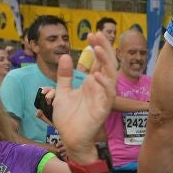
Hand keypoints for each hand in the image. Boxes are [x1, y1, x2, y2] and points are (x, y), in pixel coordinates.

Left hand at [53, 32, 116, 160]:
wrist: (69, 138)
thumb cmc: (68, 118)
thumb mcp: (61, 92)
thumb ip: (64, 76)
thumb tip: (65, 56)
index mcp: (91, 83)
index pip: (98, 61)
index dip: (97, 47)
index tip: (91, 34)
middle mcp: (99, 88)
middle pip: (107, 63)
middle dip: (103, 48)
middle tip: (96, 34)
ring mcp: (103, 97)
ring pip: (111, 75)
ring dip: (106, 62)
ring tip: (98, 48)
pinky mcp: (103, 109)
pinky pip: (109, 94)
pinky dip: (105, 84)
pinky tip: (97, 75)